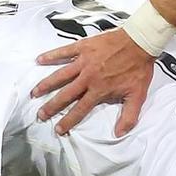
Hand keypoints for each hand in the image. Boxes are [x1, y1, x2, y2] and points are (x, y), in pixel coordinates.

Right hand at [33, 26, 155, 137]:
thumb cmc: (139, 68)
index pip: (80, 109)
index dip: (68, 120)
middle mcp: (88, 77)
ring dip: (46, 84)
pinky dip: (51, 55)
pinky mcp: (83, 47)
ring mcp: (84, 61)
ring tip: (34, 92)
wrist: (140, 42)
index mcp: (99, 90)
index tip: (58, 129)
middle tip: (40, 114)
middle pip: (65, 94)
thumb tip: (119, 133)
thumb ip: (129, 116)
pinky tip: (39, 60)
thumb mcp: (138, 95)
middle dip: (51, 106)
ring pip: (60, 75)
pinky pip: (64, 52)